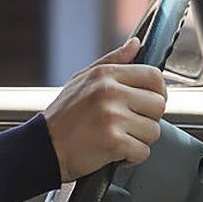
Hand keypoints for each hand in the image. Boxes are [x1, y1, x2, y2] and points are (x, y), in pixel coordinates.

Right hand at [43, 38, 166, 181]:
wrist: (43, 147)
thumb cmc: (63, 115)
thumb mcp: (82, 79)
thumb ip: (112, 61)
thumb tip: (136, 44)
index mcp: (105, 75)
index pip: (153, 76)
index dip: (157, 92)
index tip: (147, 104)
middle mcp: (109, 92)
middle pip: (159, 105)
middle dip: (147, 118)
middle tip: (127, 124)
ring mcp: (112, 117)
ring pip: (153, 131)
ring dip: (139, 140)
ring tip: (117, 138)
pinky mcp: (113, 142)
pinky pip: (143, 152)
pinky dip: (131, 157)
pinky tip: (114, 152)